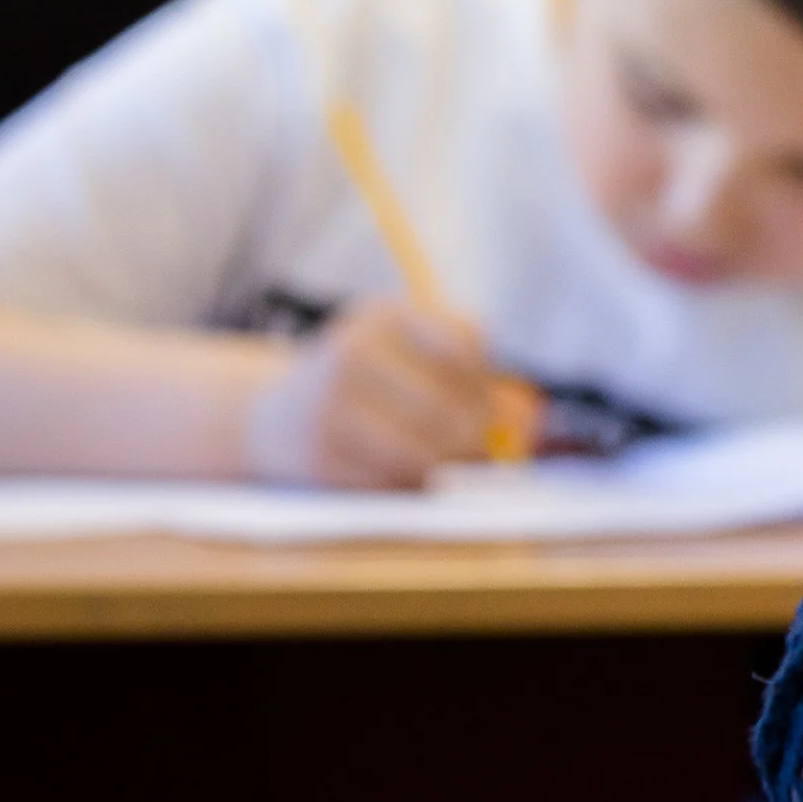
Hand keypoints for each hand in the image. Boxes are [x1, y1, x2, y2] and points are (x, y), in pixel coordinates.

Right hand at [244, 298, 527, 487]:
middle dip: (475, 438)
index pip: (468, 344)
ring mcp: (329, 405)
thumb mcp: (408, 353)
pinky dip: (410, 486)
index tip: (480, 398)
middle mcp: (353, 351)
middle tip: (475, 447)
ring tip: (443, 463)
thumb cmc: (366, 384)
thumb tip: (526, 423)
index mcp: (385, 315)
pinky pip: (390, 483)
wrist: (275, 414)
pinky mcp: (317, 456)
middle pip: (450, 409)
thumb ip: (469, 375)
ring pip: (422, 454)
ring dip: (445, 468)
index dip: (485, 382)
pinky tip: (404, 473)